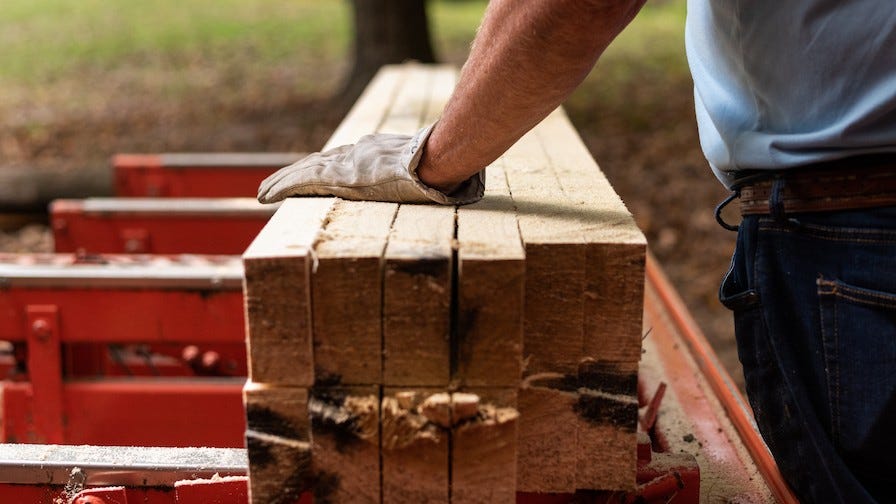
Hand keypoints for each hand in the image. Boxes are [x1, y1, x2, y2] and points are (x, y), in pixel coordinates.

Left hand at [257, 125, 483, 204]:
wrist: (440, 159)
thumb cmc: (444, 165)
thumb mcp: (431, 168)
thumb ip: (425, 174)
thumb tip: (444, 185)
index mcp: (375, 153)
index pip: (341, 161)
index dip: (321, 169)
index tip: (309, 176)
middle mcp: (357, 154)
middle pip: (317, 163)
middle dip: (294, 174)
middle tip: (272, 185)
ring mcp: (348, 164)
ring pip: (304, 171)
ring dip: (280, 182)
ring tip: (261, 193)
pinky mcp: (340, 176)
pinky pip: (303, 182)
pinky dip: (282, 187)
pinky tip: (266, 196)